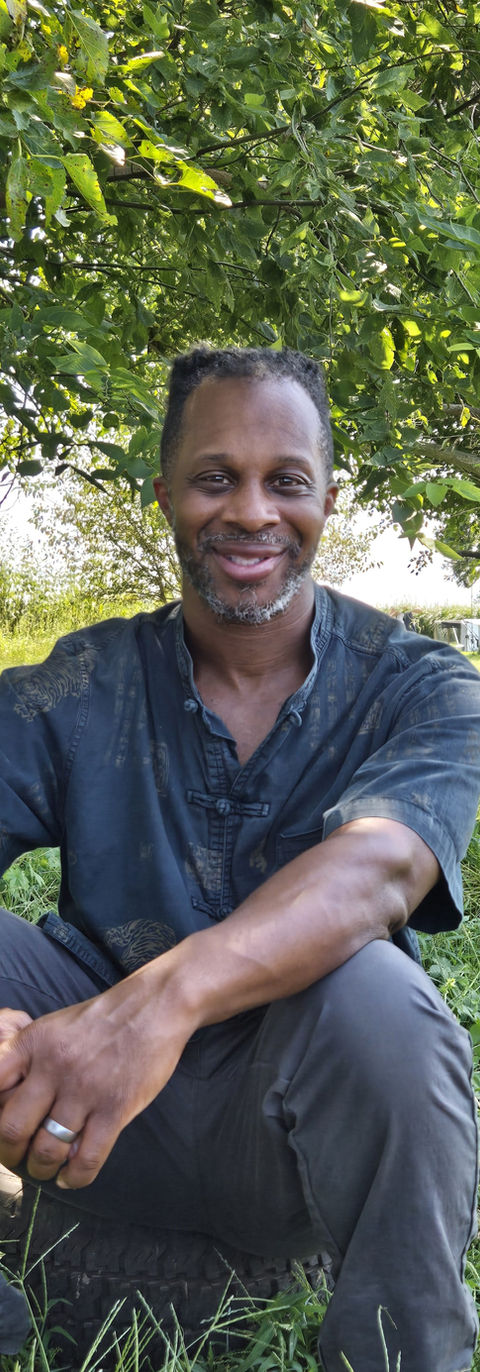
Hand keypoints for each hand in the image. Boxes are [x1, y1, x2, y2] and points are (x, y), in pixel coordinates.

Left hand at [0, 968, 191, 1188]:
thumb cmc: (103, 1019)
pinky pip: (87, 1159)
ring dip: (41, 1168)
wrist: (154, 1007)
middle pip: (13, 1128)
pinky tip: (71, 1176)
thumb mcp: (53, 1027)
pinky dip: (74, 1177)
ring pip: (48, 1150)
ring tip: (45, 1168)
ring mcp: (85, 1089)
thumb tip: (7, 1098)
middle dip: (10, 1154)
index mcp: (34, 1043)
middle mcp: (54, 1066)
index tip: (1, 1130)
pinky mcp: (115, 1108)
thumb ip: (28, 1060)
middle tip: (16, 1158)